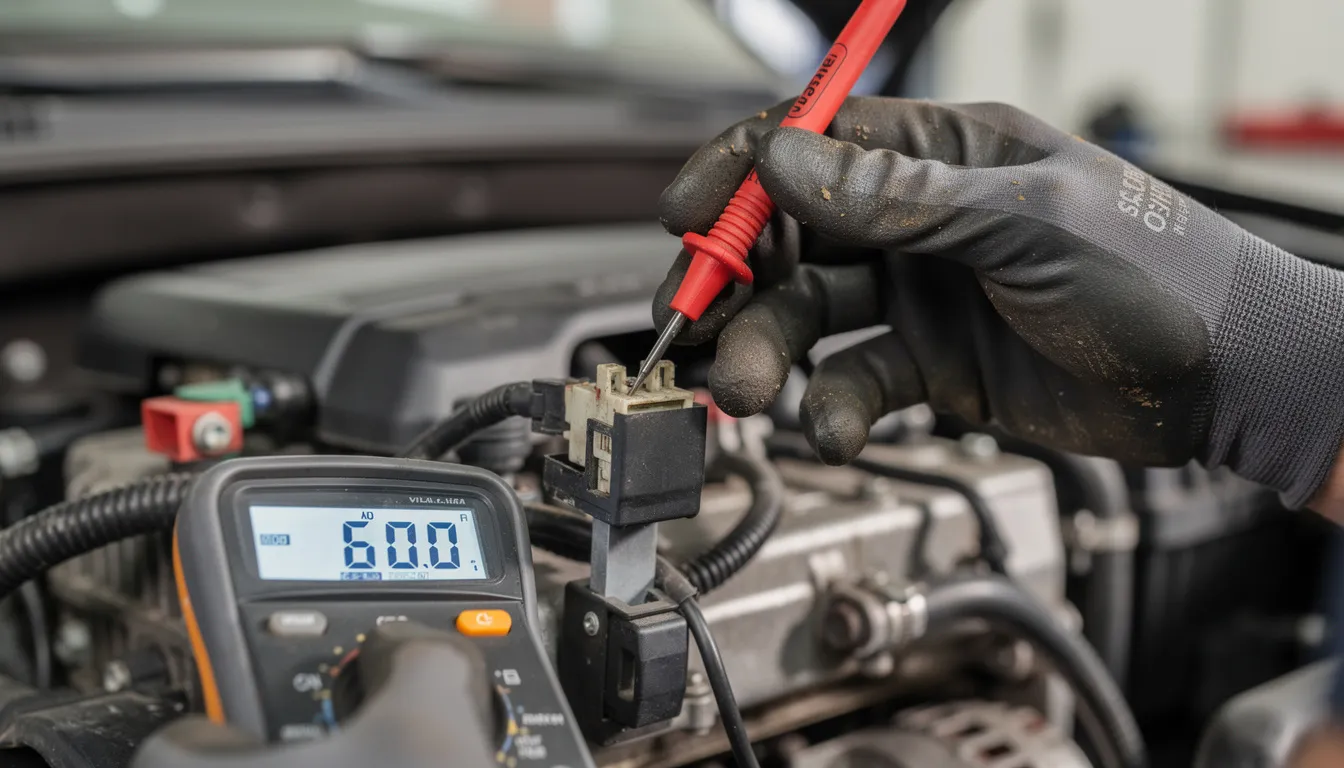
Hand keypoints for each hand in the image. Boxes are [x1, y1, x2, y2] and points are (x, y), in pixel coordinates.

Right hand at [654, 97, 1343, 506]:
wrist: (1224, 381)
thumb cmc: (1156, 272)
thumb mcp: (1025, 222)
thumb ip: (899, 197)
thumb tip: (785, 161)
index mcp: (942, 156)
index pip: (813, 144)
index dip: (738, 176)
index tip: (685, 218)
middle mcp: (920, 222)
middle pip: (791, 240)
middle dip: (737, 283)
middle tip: (699, 325)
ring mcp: (923, 295)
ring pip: (812, 318)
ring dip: (771, 353)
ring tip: (756, 390)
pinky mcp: (934, 367)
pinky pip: (856, 382)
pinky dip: (833, 408)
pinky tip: (834, 426)